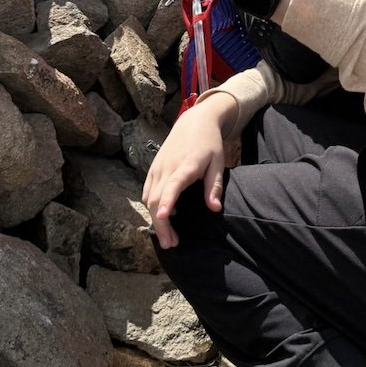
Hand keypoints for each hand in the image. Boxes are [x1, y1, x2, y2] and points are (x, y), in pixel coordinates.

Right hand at [142, 97, 231, 248]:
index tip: (164, 217)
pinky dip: (153, 206)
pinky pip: (147, 192)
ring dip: (156, 219)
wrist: (194, 121)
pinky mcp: (153, 169)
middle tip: (172, 244)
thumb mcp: (218, 163)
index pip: (173, 185)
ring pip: (149, 198)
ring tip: (170, 237)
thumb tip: (214, 209)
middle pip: (156, 199)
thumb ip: (215, 187)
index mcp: (185, 165)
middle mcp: (167, 167)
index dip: (167, 202)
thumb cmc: (209, 143)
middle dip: (161, 224)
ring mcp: (157, 168)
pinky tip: (166, 215)